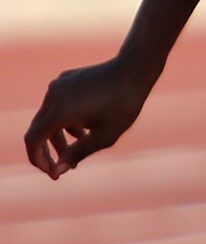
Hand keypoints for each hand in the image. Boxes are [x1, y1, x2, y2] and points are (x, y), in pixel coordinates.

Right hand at [24, 57, 153, 179]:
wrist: (134, 70)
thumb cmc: (123, 105)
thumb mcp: (104, 136)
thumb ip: (78, 153)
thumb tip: (59, 170)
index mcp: (59, 111)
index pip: (33, 140)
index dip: (38, 159)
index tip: (52, 173)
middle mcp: (53, 96)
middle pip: (38, 130)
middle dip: (47, 152)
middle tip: (60, 170)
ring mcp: (58, 85)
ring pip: (49, 117)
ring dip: (58, 138)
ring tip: (74, 155)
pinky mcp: (66, 79)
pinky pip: (58, 105)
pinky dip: (64, 121)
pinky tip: (83, 131)